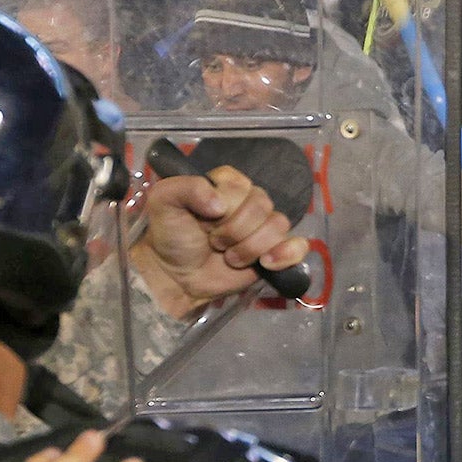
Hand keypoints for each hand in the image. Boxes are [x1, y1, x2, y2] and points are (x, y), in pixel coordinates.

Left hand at [129, 167, 307, 316]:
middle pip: (262, 206)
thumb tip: (219, 205)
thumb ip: (186, 188)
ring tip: (229, 257)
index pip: (241, 185)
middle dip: (234, 230)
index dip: (224, 206)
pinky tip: (267, 263)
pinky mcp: (276, 252)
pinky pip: (298, 246)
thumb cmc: (171, 236)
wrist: (176, 276)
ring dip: (250, 247)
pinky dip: (286, 254)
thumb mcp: (164, 202)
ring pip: (278, 226)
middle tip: (214, 242)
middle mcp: (250, 201)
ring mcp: (264, 227)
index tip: (204, 220)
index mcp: (227, 184)